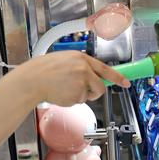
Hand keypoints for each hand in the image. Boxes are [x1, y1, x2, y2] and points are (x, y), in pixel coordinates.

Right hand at [12, 51, 129, 106]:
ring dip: (80, 96)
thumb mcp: (66, 61)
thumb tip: (94, 77)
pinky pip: (79, 101)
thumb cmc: (45, 70)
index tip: (126, 82)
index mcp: (81, 58)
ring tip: (65, 89)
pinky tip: (61, 93)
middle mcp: (84, 69)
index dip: (117, 77)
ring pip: (89, 95)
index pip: (105, 68)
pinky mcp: (76, 94)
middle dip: (95, 92)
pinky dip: (71, 100)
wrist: (32, 79)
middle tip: (85, 91)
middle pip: (100, 86)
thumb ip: (81, 67)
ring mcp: (81, 82)